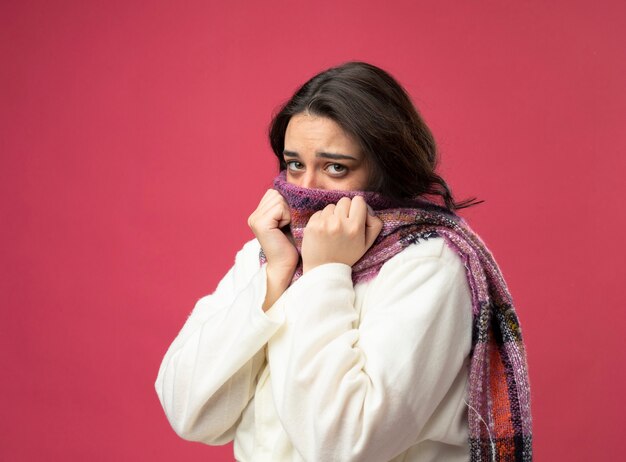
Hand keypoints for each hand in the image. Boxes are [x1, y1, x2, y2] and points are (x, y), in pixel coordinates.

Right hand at [248, 190, 298, 309]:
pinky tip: (284, 229)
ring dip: (288, 212)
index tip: (288, 222)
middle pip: (276, 194)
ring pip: (279, 199)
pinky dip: (287, 217)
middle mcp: (253, 216)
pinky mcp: (261, 223)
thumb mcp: (286, 221)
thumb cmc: (291, 245)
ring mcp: (255, 219)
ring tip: (286, 228)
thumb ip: (283, 206)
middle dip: (287, 207)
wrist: (286, 265)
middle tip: (287, 226)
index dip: (286, 205)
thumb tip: (293, 188)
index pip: (274, 193)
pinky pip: (279, 207)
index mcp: (258, 214)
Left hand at [301, 196, 382, 273]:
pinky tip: (323, 232)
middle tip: (343, 224)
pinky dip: (322, 219)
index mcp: (355, 228)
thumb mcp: (367, 244)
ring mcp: (324, 223)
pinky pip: (320, 212)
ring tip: (332, 230)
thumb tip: (368, 209)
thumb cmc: (346, 256)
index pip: (359, 200)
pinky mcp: (312, 225)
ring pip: (331, 206)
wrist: (323, 270)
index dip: (358, 207)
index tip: (355, 216)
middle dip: (345, 210)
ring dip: (333, 215)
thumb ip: (375, 225)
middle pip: (345, 201)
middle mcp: (339, 223)